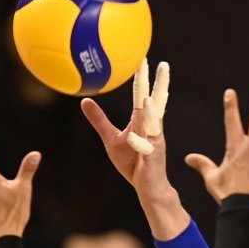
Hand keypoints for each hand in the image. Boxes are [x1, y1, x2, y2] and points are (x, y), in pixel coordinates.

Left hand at [80, 60, 184, 236]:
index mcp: (143, 122)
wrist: (148, 188)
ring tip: (150, 96)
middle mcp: (152, 128)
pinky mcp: (152, 158)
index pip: (142, 96)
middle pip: (156, 102)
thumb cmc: (132, 163)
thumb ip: (99, 120)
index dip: (143, 79)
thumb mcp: (111, 139)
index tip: (143, 60)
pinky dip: (138, 143)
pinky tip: (132, 138)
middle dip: (160, 85)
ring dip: (154, 109)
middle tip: (163, 65)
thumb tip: (84, 101)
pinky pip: (145, 149)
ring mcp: (154, 142)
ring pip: (155, 123)